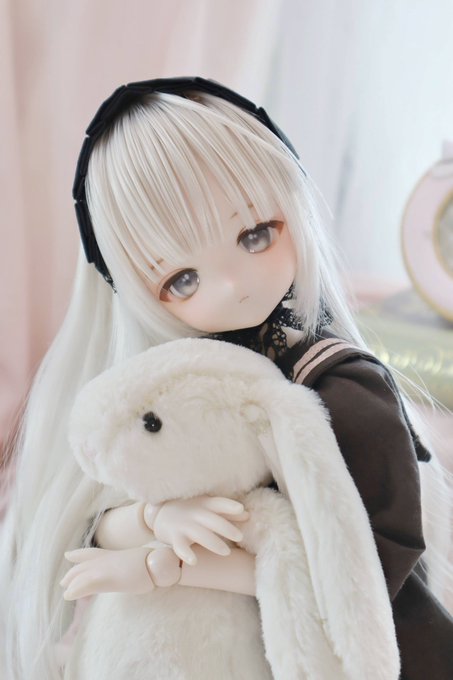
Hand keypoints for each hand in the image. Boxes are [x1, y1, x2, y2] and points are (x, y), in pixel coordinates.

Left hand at [60, 546, 180, 599]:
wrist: (157, 563)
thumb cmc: (153, 563)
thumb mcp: (139, 563)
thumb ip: (130, 566)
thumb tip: (136, 569)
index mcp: (115, 555)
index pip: (93, 553)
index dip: (79, 554)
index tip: (68, 555)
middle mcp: (107, 559)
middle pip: (84, 564)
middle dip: (73, 573)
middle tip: (64, 582)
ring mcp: (106, 568)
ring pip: (82, 574)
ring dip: (72, 583)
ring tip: (66, 592)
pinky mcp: (107, 578)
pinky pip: (86, 584)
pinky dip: (75, 589)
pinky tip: (68, 595)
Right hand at [145, 495, 248, 565]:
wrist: (160, 513)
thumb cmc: (191, 510)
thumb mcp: (207, 507)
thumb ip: (227, 512)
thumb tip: (248, 515)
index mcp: (204, 504)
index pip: (218, 503)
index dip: (229, 506)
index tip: (241, 509)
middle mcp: (195, 513)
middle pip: (212, 520)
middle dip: (225, 528)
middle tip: (239, 537)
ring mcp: (184, 525)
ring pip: (200, 534)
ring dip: (213, 542)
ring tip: (226, 552)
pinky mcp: (175, 537)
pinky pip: (180, 547)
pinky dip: (187, 554)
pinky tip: (194, 561)